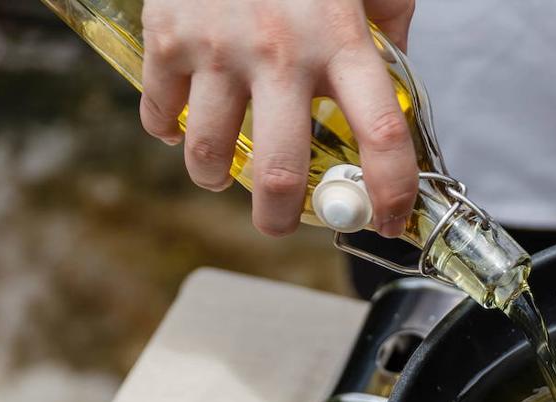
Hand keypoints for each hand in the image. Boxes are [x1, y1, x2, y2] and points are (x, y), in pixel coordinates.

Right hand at [139, 0, 417, 236]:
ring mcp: (219, 47)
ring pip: (209, 153)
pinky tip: (183, 123)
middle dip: (279, 217)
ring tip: (222, 173)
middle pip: (280, 170)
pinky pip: (159, 112)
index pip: (381, 136)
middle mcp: (282, 52)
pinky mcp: (167, 36)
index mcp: (342, 39)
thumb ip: (388, 25)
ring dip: (214, 177)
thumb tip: (395, 78)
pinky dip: (169, 130)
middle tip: (280, 222)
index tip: (389, 221)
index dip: (391, 192)